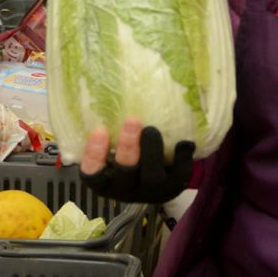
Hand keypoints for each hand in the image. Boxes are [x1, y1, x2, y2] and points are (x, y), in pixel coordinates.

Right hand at [80, 118, 194, 203]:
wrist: (157, 178)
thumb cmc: (127, 153)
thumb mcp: (112, 146)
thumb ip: (109, 127)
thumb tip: (106, 85)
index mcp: (105, 180)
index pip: (92, 173)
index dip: (94, 155)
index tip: (99, 130)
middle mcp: (126, 189)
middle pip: (124, 174)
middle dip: (128, 147)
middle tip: (132, 120)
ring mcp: (150, 191)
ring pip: (151, 177)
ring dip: (152, 151)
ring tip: (153, 129)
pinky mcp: (172, 188)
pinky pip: (179, 177)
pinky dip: (183, 159)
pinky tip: (185, 143)